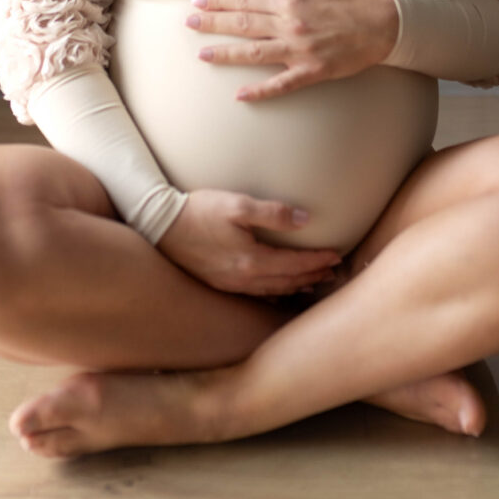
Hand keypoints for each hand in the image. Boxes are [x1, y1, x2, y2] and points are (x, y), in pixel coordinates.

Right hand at [156, 188, 344, 296]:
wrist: (161, 226)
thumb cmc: (198, 211)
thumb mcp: (237, 205)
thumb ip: (273, 213)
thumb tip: (305, 219)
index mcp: (251, 260)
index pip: (295, 263)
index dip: (318, 259)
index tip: (337, 254)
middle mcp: (244, 279)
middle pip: (288, 281)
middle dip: (313, 275)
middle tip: (334, 271)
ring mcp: (231, 284)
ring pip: (274, 290)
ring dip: (297, 285)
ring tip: (314, 281)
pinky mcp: (220, 283)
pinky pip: (257, 293)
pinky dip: (276, 292)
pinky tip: (280, 289)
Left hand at [184, 0, 398, 102]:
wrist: (381, 24)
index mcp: (289, 0)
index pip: (245, 0)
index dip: (219, 1)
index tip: (198, 2)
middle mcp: (290, 26)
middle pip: (243, 25)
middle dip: (213, 24)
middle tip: (189, 24)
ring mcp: (299, 51)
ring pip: (254, 54)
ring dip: (226, 54)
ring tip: (203, 55)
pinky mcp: (311, 71)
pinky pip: (281, 85)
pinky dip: (260, 91)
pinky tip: (239, 95)